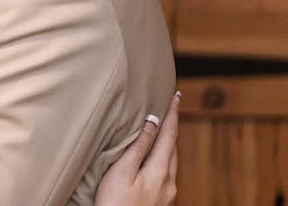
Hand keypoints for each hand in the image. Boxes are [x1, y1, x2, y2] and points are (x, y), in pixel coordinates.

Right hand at [96, 91, 179, 205]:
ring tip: (166, 127)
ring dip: (170, 141)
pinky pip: (168, 171)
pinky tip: (157, 157)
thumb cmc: (114, 203)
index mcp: (160, 171)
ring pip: (172, 160)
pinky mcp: (162, 201)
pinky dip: (165, 156)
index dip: (172, 114)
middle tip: (172, 106)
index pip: (170, 135)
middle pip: (174, 147)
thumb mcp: (122, 172)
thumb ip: (138, 147)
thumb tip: (153, 121)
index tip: (176, 96)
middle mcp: (169, 181)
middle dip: (173, 126)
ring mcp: (167, 193)